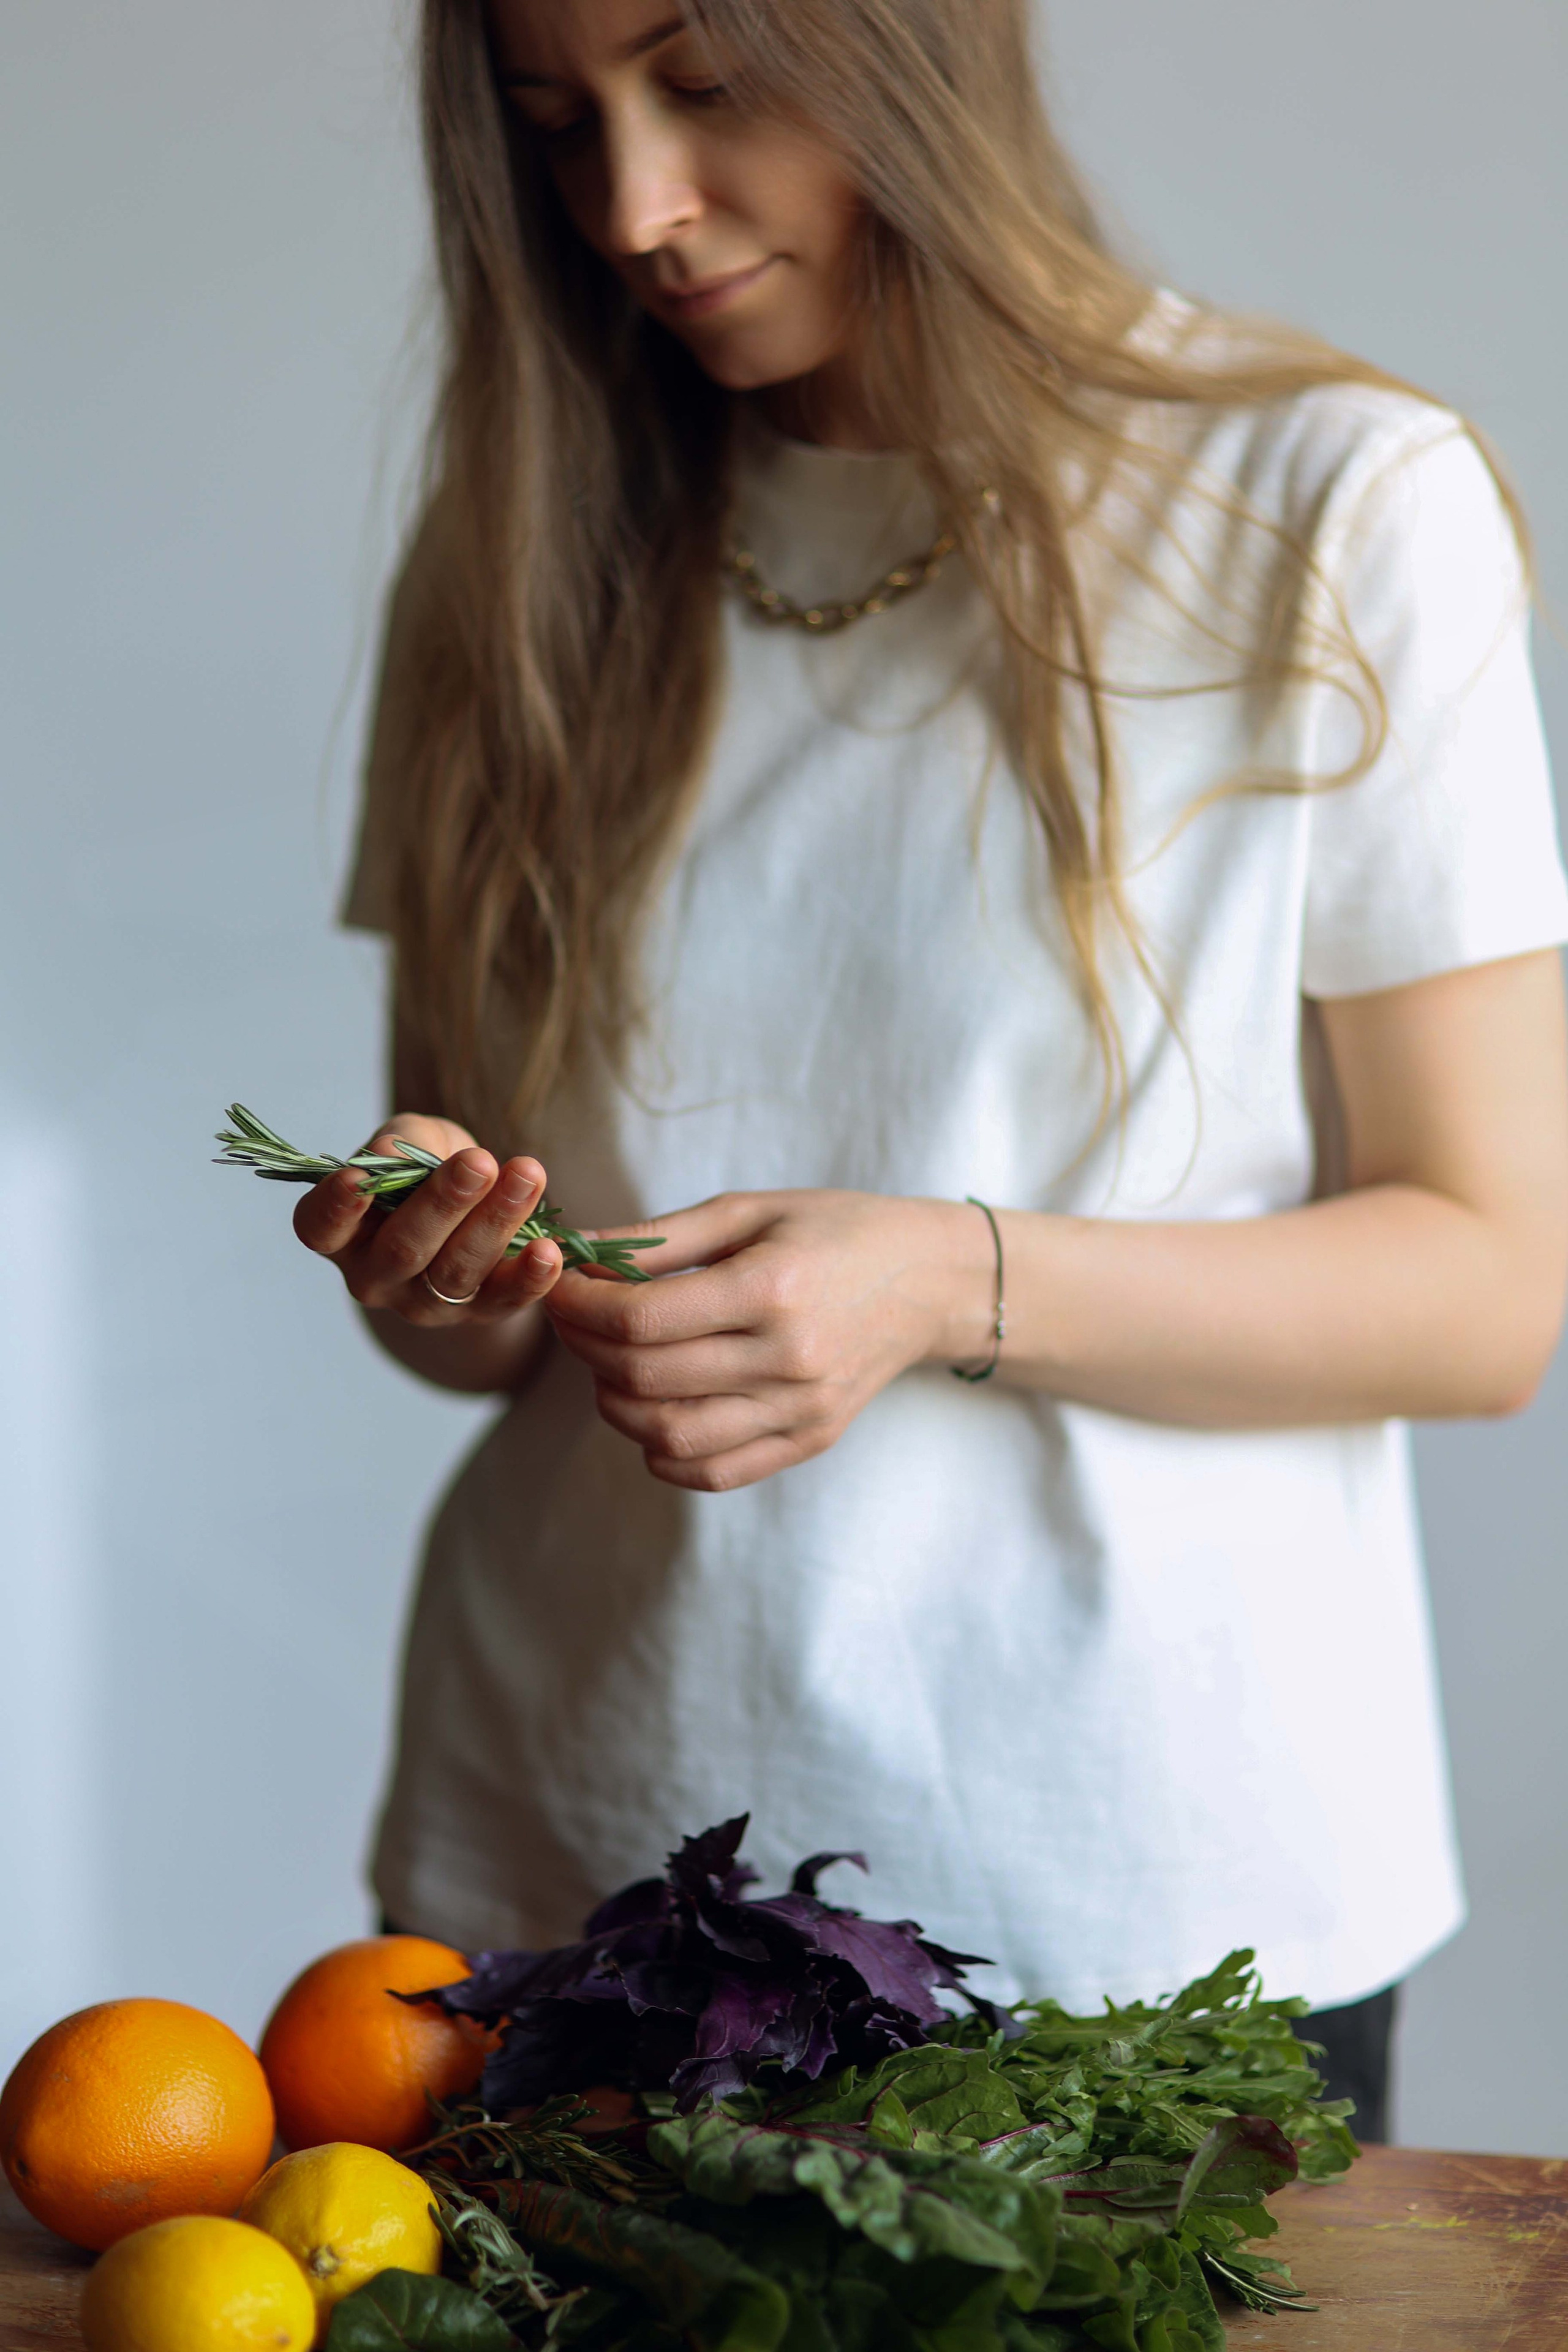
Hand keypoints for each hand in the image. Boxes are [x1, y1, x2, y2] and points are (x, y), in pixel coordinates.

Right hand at [292, 1111, 565, 1323]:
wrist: (471, 1204)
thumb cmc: (427, 1165)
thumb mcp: (411, 1139)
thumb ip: (399, 1143)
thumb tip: (386, 1154)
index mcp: (341, 1234)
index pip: (322, 1228)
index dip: (337, 1207)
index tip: (357, 1176)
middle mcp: (374, 1277)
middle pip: (403, 1249)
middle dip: (444, 1203)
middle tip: (479, 1162)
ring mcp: (425, 1303)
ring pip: (456, 1273)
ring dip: (495, 1223)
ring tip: (526, 1177)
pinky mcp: (478, 1315)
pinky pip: (504, 1302)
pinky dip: (530, 1279)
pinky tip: (549, 1250)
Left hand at [546, 1190, 994, 1491]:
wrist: (927, 1281)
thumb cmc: (832, 1231)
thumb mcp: (748, 1211)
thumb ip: (658, 1238)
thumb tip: (571, 1254)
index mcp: (771, 1288)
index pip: (639, 1319)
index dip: (577, 1307)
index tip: (557, 1285)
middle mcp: (788, 1357)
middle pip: (643, 1375)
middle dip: (584, 1348)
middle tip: (575, 1319)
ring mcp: (801, 1408)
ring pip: (668, 1434)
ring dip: (614, 1403)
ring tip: (611, 1364)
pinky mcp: (809, 1440)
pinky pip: (712, 1471)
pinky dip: (662, 1452)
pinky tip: (653, 1410)